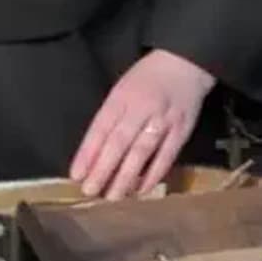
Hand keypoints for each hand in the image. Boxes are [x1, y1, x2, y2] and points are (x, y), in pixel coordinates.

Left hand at [69, 49, 216, 199]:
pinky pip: (166, 157)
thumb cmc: (146, 78)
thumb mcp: (121, 89)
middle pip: (118, 143)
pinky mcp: (181, 131)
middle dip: (103, 169)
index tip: (76, 174)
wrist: (185, 64)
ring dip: (126, 177)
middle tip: (90, 191)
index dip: (87, 153)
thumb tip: (93, 152)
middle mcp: (140, 109)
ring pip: (141, 152)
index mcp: (120, 98)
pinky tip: (141, 190)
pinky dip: (153, 175)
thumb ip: (109, 118)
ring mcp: (162, 121)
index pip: (100, 128)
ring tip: (113, 196)